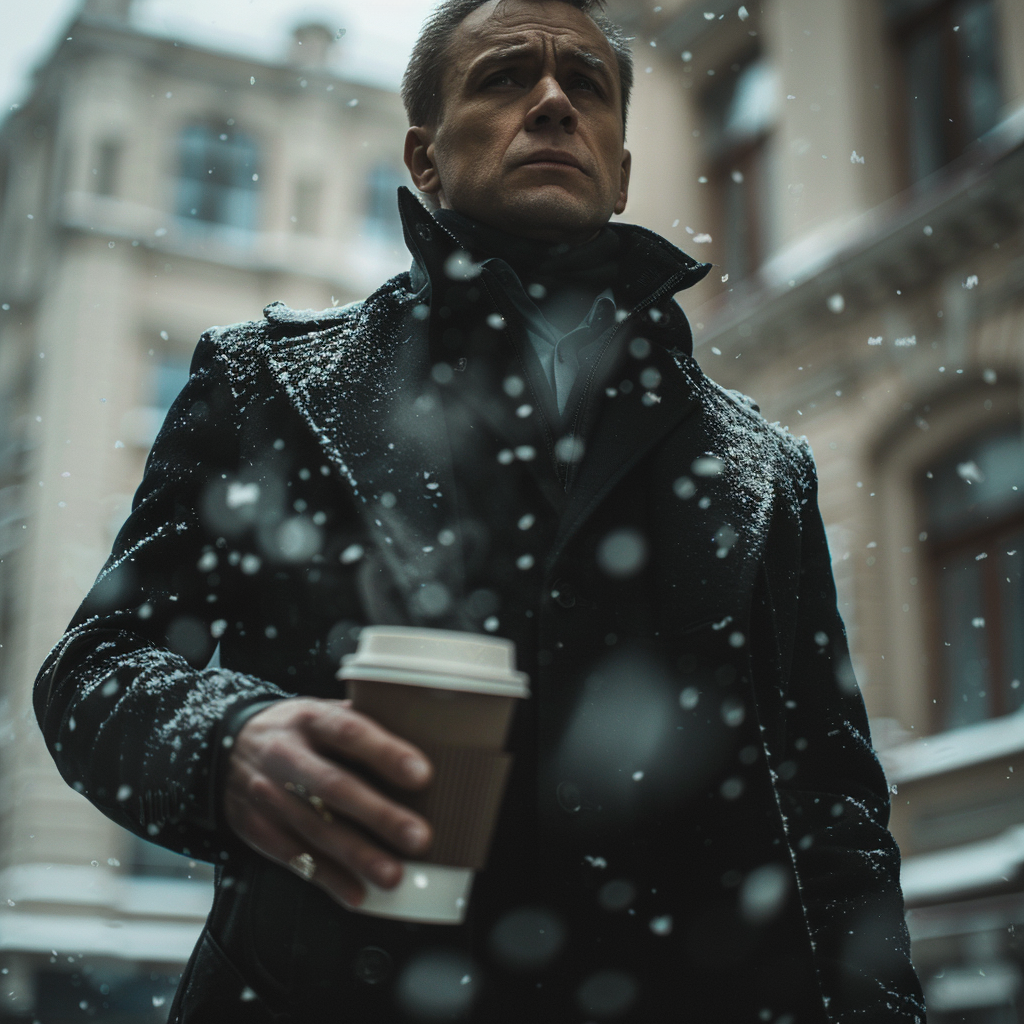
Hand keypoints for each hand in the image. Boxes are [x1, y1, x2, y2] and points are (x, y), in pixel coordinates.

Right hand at [223, 697, 433, 906]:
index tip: (422, 775)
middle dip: (379, 815)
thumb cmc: (293, 730)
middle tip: (419, 837)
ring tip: (393, 875)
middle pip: (334, 787)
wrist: (224, 748)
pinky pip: (294, 857)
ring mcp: (267, 794)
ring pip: (315, 829)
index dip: (386, 753)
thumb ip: (361, 721)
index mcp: (308, 719)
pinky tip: (357, 893)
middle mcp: (284, 755)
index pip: (349, 732)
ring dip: (357, 856)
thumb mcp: (319, 710)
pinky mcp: (256, 829)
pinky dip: (328, 878)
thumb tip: (422, 732)